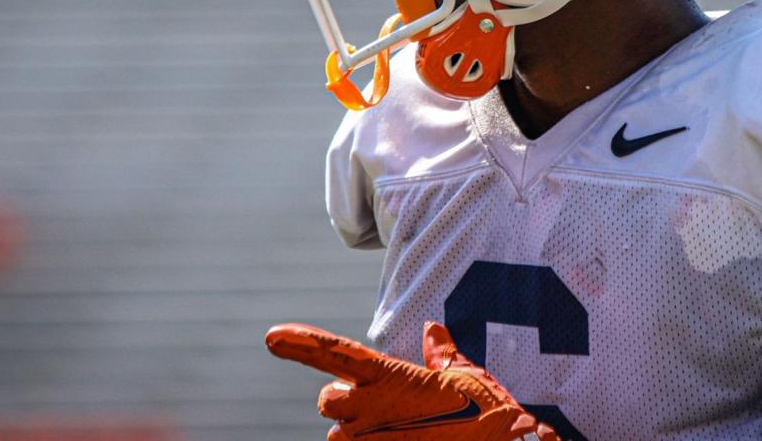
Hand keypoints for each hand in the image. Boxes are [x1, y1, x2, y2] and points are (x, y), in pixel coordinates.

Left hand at [266, 321, 558, 440]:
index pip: (338, 354)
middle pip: (329, 401)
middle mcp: (370, 412)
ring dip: (360, 433)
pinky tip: (410, 437)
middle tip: (377, 407)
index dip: (303, 344)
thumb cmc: (489, 416)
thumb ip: (443, 355)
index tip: (272, 336)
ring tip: (404, 431)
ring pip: (341, 438)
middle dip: (344, 402)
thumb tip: (432, 331)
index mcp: (391, 380)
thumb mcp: (470, 378)